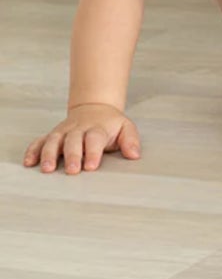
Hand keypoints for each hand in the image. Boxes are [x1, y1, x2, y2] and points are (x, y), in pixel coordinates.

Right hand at [23, 103, 140, 174]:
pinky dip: (33, 150)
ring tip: (47, 169)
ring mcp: (63, 132)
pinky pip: (39, 141)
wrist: (95, 108)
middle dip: (72, 155)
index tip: (91, 166)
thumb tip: (135, 155)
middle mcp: (78, 129)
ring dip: (49, 154)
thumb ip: (130, 141)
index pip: (94, 139)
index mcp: (97, 128)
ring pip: (53, 140)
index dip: (93, 152)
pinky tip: (29, 162)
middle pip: (73, 141)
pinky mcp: (52, 135)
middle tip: (71, 170)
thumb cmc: (110, 124)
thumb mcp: (126, 128)